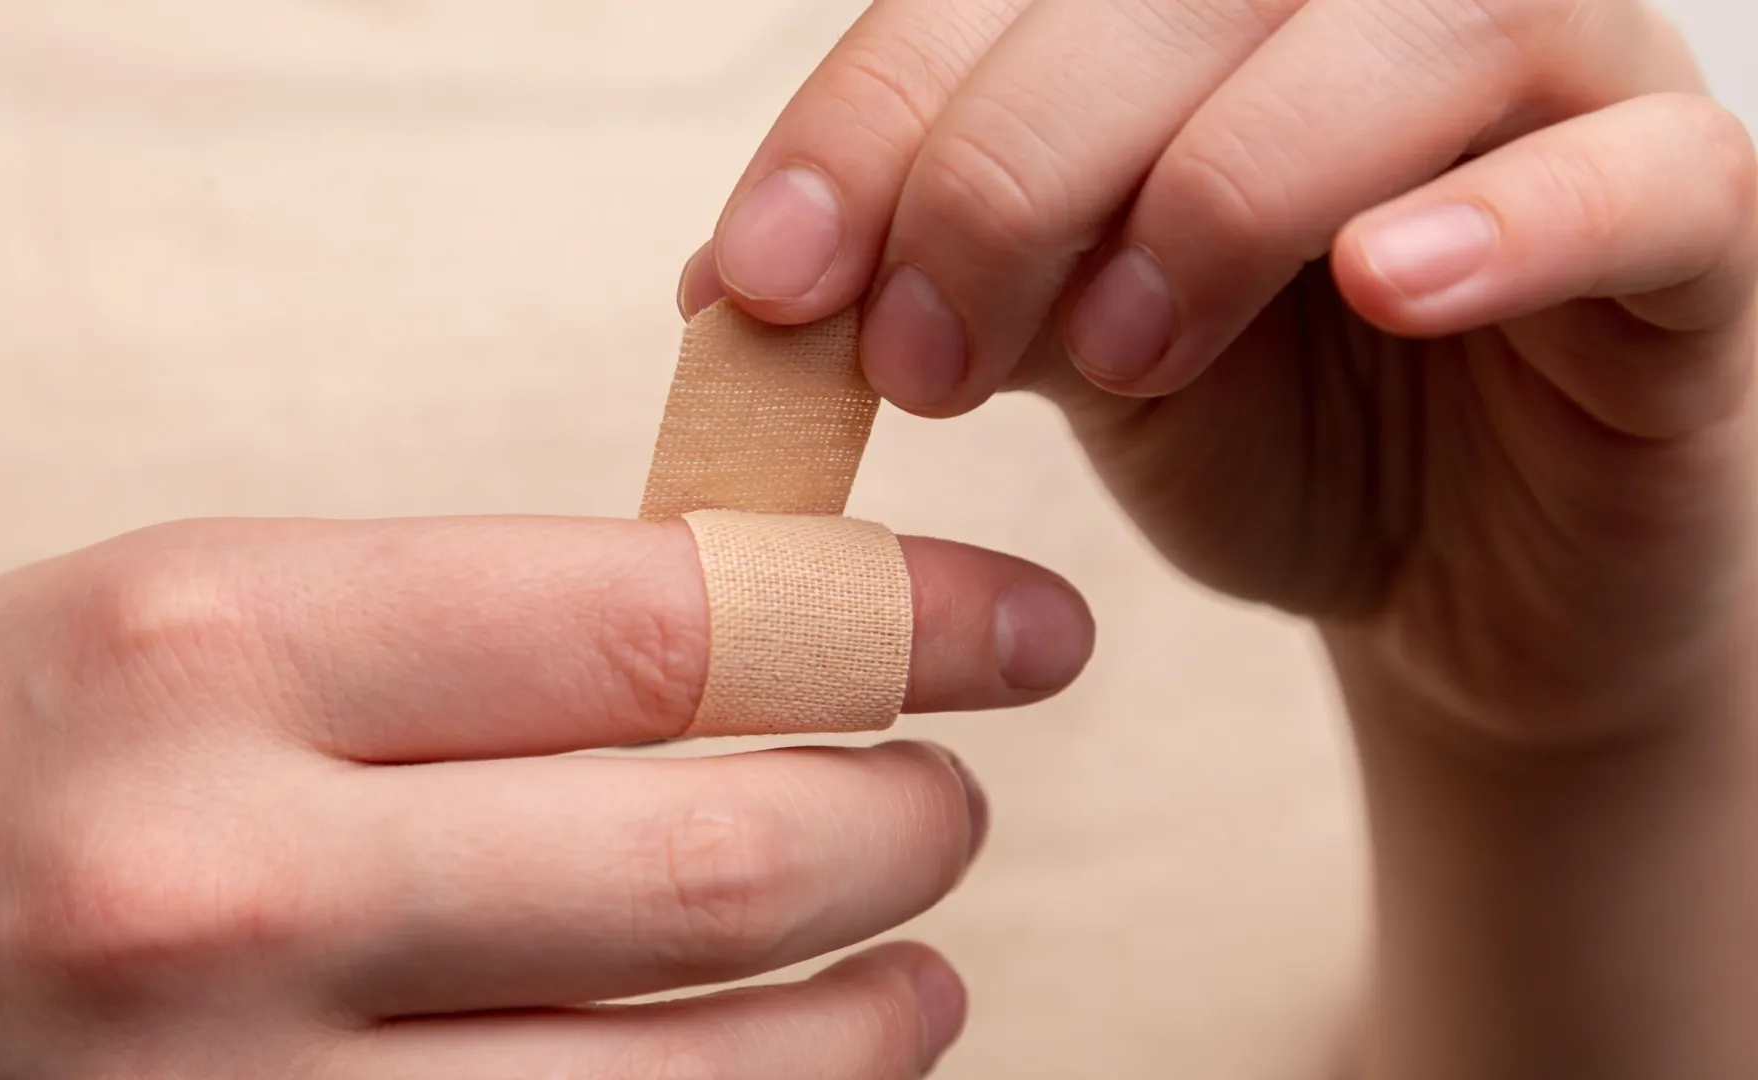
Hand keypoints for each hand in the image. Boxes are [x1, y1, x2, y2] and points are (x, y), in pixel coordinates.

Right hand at [0, 515, 1093, 1076]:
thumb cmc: (10, 767)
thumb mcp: (202, 619)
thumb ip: (475, 624)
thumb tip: (772, 641)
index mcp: (217, 644)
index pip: (668, 620)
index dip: (902, 620)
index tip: (1025, 630)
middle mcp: (233, 880)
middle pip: (722, 854)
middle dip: (907, 822)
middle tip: (948, 799)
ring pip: (709, 1078)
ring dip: (872, 1015)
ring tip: (911, 965)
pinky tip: (788, 1077)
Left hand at [682, 0, 1754, 739]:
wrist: (1455, 576)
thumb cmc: (1264, 434)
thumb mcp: (1063, 353)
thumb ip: (936, 283)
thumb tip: (731, 282)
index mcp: (1208, 10)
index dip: (876, 116)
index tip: (764, 282)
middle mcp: (1377, 1)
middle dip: (1011, 167)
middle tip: (919, 354)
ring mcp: (1565, 84)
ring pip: (1413, 33)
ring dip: (1224, 190)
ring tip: (1120, 358)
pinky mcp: (1693, 219)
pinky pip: (1646, 174)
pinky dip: (1506, 219)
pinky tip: (1387, 287)